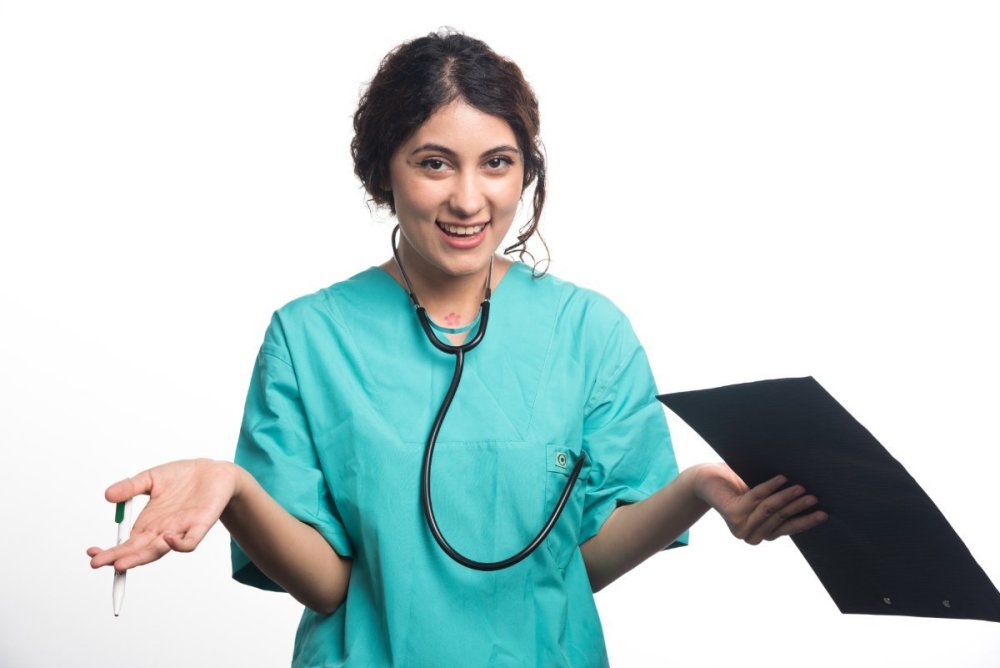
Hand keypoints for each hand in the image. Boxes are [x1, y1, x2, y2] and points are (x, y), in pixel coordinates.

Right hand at [87, 458, 239, 571]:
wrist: (214, 472)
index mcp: (149, 523)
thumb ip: (131, 487)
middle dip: (118, 559)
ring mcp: (181, 530)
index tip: (92, 552)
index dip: (110, 551)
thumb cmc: (183, 477)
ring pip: (159, 550)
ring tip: (121, 563)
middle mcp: (162, 531)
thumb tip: (108, 495)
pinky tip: (166, 538)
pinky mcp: (200, 526)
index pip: (127, 544)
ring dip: (141, 557)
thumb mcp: (152, 479)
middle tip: (98, 563)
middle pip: (138, 551)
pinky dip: (178, 544)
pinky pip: (189, 542)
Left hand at [694, 463, 827, 544]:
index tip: (825, 514)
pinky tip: (781, 478)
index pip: (788, 529)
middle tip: (816, 497)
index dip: (806, 522)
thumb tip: (815, 497)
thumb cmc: (738, 485)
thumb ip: (781, 503)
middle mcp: (751, 534)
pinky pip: (758, 498)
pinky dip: (770, 487)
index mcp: (761, 533)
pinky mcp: (734, 515)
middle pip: (781, 520)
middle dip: (800, 508)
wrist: (708, 479)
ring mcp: (741, 526)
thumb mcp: (764, 497)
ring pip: (771, 510)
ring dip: (788, 497)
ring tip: (802, 486)